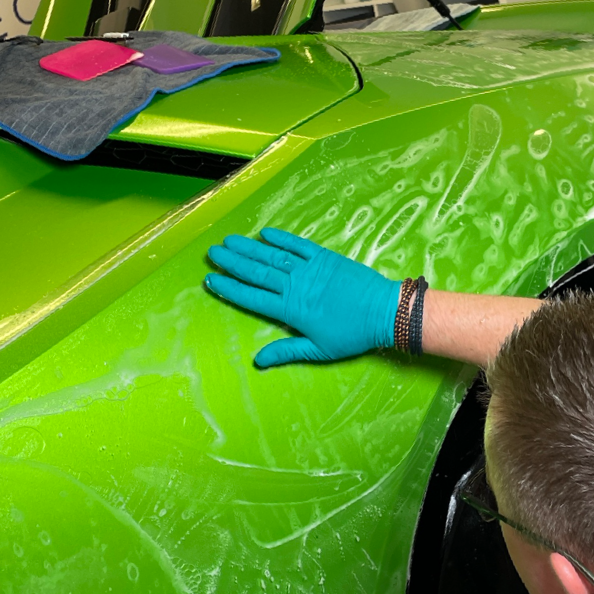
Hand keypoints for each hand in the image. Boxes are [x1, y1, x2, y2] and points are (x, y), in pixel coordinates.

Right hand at [205, 227, 401, 367]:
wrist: (383, 311)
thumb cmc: (352, 335)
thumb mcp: (319, 350)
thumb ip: (287, 351)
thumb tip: (258, 361)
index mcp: (291, 310)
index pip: (252, 297)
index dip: (230, 288)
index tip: (211, 279)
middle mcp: (295, 286)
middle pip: (257, 272)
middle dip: (233, 262)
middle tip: (212, 253)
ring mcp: (309, 269)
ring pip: (273, 256)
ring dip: (250, 247)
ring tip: (229, 241)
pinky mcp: (325, 257)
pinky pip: (298, 245)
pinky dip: (281, 238)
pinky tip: (265, 233)